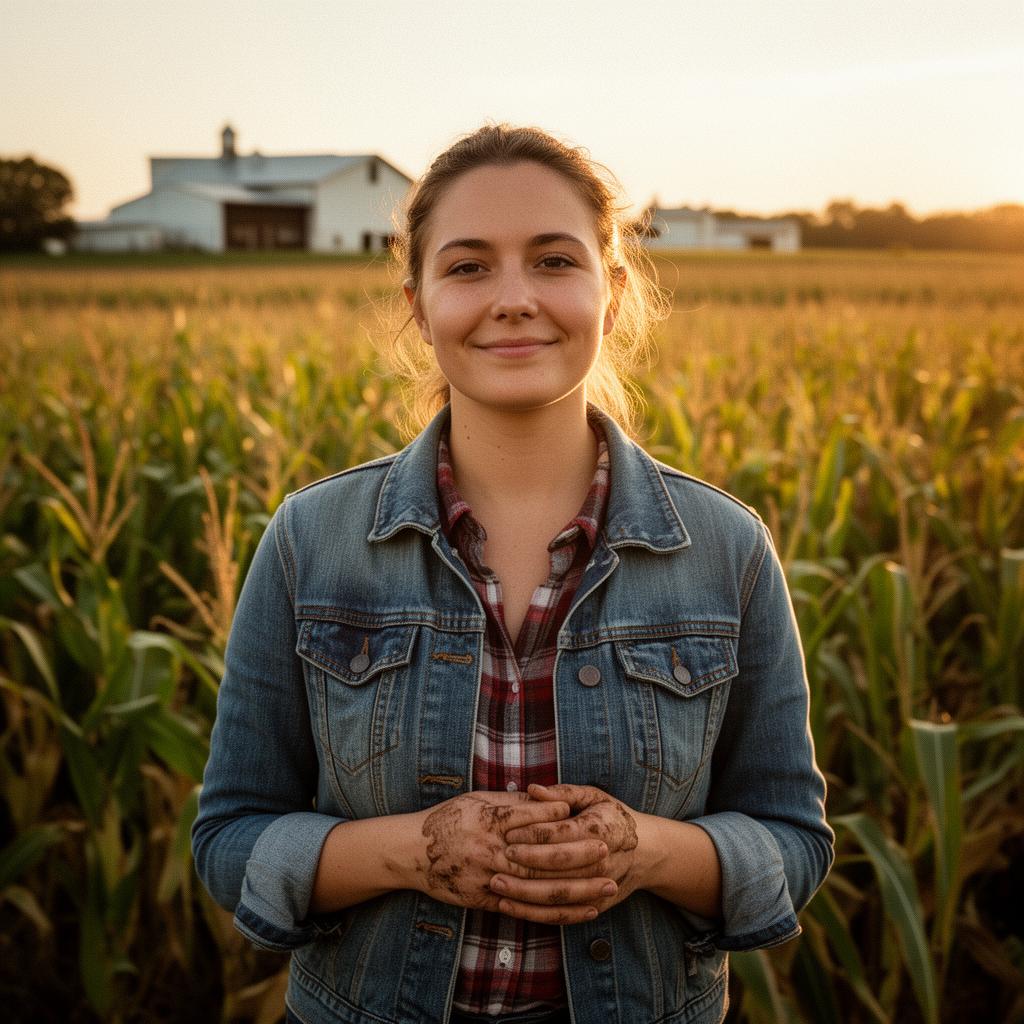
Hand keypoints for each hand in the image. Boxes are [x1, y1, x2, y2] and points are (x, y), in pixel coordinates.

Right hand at [417, 790, 615, 922]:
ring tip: (606, 886)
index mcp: (491, 820)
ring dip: (576, 890)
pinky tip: (581, 911)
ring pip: (539, 888)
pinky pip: (527, 910)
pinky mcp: (486, 899)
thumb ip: (512, 802)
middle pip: (542, 857)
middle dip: (578, 855)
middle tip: (607, 849)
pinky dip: (556, 913)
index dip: (561, 818)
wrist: (410, 852)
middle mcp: (492, 850)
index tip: (587, 815)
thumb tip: (548, 797)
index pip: (531, 818)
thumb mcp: (478, 800)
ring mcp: (489, 878)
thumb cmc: (447, 819)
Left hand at [492, 784, 641, 921]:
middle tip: (498, 858)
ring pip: (557, 895)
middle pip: (558, 866)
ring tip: (495, 883)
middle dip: (526, 864)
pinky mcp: (593, 906)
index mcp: (600, 829)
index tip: (508, 833)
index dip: (533, 834)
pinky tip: (509, 905)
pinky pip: (560, 915)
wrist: (644, 852)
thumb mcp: (593, 797)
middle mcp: (602, 861)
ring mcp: (599, 887)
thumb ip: (562, 793)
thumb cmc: (611, 817)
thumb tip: (532, 789)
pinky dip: (533, 913)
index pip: (562, 834)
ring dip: (524, 892)